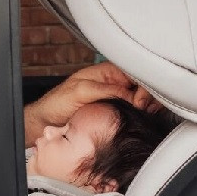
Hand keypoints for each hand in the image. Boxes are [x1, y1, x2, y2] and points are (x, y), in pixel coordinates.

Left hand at [24, 63, 154, 143]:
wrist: (47, 123)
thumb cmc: (58, 103)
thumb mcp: (82, 91)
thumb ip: (108, 90)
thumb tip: (131, 96)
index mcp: (108, 72)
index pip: (136, 73)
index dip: (143, 85)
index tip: (140, 101)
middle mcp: (115, 84)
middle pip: (143, 86)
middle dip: (149, 97)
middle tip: (144, 110)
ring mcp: (117, 99)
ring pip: (143, 99)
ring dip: (149, 106)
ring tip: (145, 114)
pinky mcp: (116, 113)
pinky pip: (135, 112)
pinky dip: (143, 115)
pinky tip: (142, 119)